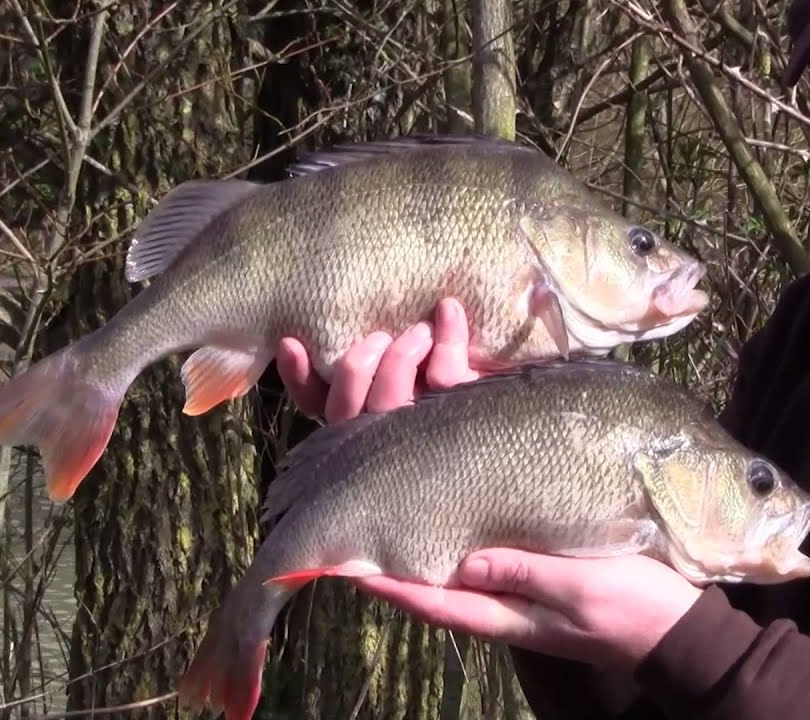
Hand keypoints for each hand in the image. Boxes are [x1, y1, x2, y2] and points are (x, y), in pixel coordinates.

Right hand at [275, 297, 479, 422]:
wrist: (519, 403)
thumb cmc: (451, 362)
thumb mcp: (408, 351)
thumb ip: (373, 343)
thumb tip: (324, 312)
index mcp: (362, 415)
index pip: (316, 403)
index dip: (298, 377)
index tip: (290, 341)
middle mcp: (382, 431)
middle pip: (347, 408)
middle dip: (355, 367)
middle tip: (378, 337)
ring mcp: (420, 428)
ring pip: (389, 404)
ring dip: (397, 360)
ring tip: (417, 330)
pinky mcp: (460, 416)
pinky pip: (445, 382)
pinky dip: (447, 342)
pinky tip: (449, 312)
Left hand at [350, 549, 703, 674]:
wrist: (679, 632)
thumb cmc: (632, 605)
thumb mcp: (579, 585)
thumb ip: (523, 571)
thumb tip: (463, 563)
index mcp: (508, 616)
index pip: (433, 602)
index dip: (389, 585)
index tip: (347, 563)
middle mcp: (505, 610)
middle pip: (436, 590)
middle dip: (396, 566)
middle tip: (361, 530)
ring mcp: (523, 601)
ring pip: (458, 577)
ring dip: (424, 553)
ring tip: (395, 519)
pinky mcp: (541, 585)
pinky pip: (489, 568)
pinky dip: (463, 546)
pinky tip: (457, 520)